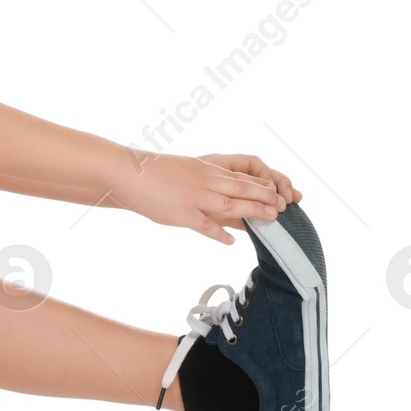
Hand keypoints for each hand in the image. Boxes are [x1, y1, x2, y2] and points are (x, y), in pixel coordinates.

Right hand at [107, 148, 296, 245]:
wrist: (127, 172)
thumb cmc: (152, 172)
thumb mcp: (183, 169)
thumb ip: (201, 179)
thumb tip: (216, 189)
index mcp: (205, 168)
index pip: (241, 176)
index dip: (261, 186)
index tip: (277, 193)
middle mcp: (204, 181)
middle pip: (243, 188)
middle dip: (265, 198)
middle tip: (283, 207)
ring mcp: (194, 197)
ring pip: (232, 204)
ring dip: (254, 211)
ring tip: (271, 219)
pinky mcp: (182, 214)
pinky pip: (206, 226)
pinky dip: (220, 234)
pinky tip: (232, 242)